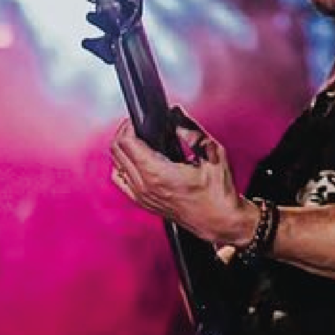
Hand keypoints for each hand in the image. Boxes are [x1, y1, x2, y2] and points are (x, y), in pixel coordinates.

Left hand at [109, 113, 257, 247]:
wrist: (219, 220)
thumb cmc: (218, 193)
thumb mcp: (214, 155)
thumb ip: (192, 131)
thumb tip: (177, 114)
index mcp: (158, 173)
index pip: (127, 142)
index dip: (129, 125)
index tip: (138, 119)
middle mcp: (144, 185)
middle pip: (116, 151)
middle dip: (124, 133)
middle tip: (137, 126)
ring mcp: (141, 195)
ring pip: (116, 165)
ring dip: (122, 149)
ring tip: (137, 141)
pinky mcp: (142, 202)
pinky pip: (120, 180)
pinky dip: (123, 166)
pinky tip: (136, 161)